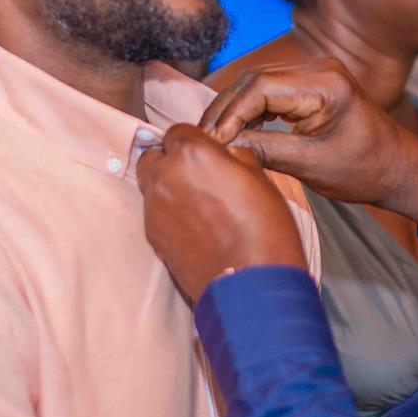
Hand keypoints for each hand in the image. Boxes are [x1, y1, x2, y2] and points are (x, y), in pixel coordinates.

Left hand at [137, 124, 308, 301]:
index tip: (209, 153)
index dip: (195, 141)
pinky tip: (195, 227)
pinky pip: (155, 213)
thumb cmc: (266, 229)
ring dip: (169, 186)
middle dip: (172, 160)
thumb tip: (225, 154)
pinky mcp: (152, 236)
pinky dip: (169, 213)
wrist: (252, 286)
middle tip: (199, 175)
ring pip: (151, 184)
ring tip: (199, 203)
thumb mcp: (260, 178)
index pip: (178, 130)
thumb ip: (233, 157)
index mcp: (192, 153)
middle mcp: (165, 176)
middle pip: (154, 155)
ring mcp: (154, 208)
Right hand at [199, 59, 417, 218]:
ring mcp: (316, 73)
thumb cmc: (363, 170)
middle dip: (225, 109)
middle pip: (255, 79)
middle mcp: (319, 68)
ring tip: (213, 136)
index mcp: (325, 84)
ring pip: (259, 82)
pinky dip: (250, 108)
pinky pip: (271, 89)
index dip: (230, 113)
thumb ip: (265, 150)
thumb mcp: (310, 165)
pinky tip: (236, 130)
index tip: (211, 141)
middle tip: (203, 139)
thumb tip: (222, 146)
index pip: (260, 88)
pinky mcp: (312, 84)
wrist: (398, 168)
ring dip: (234, 107)